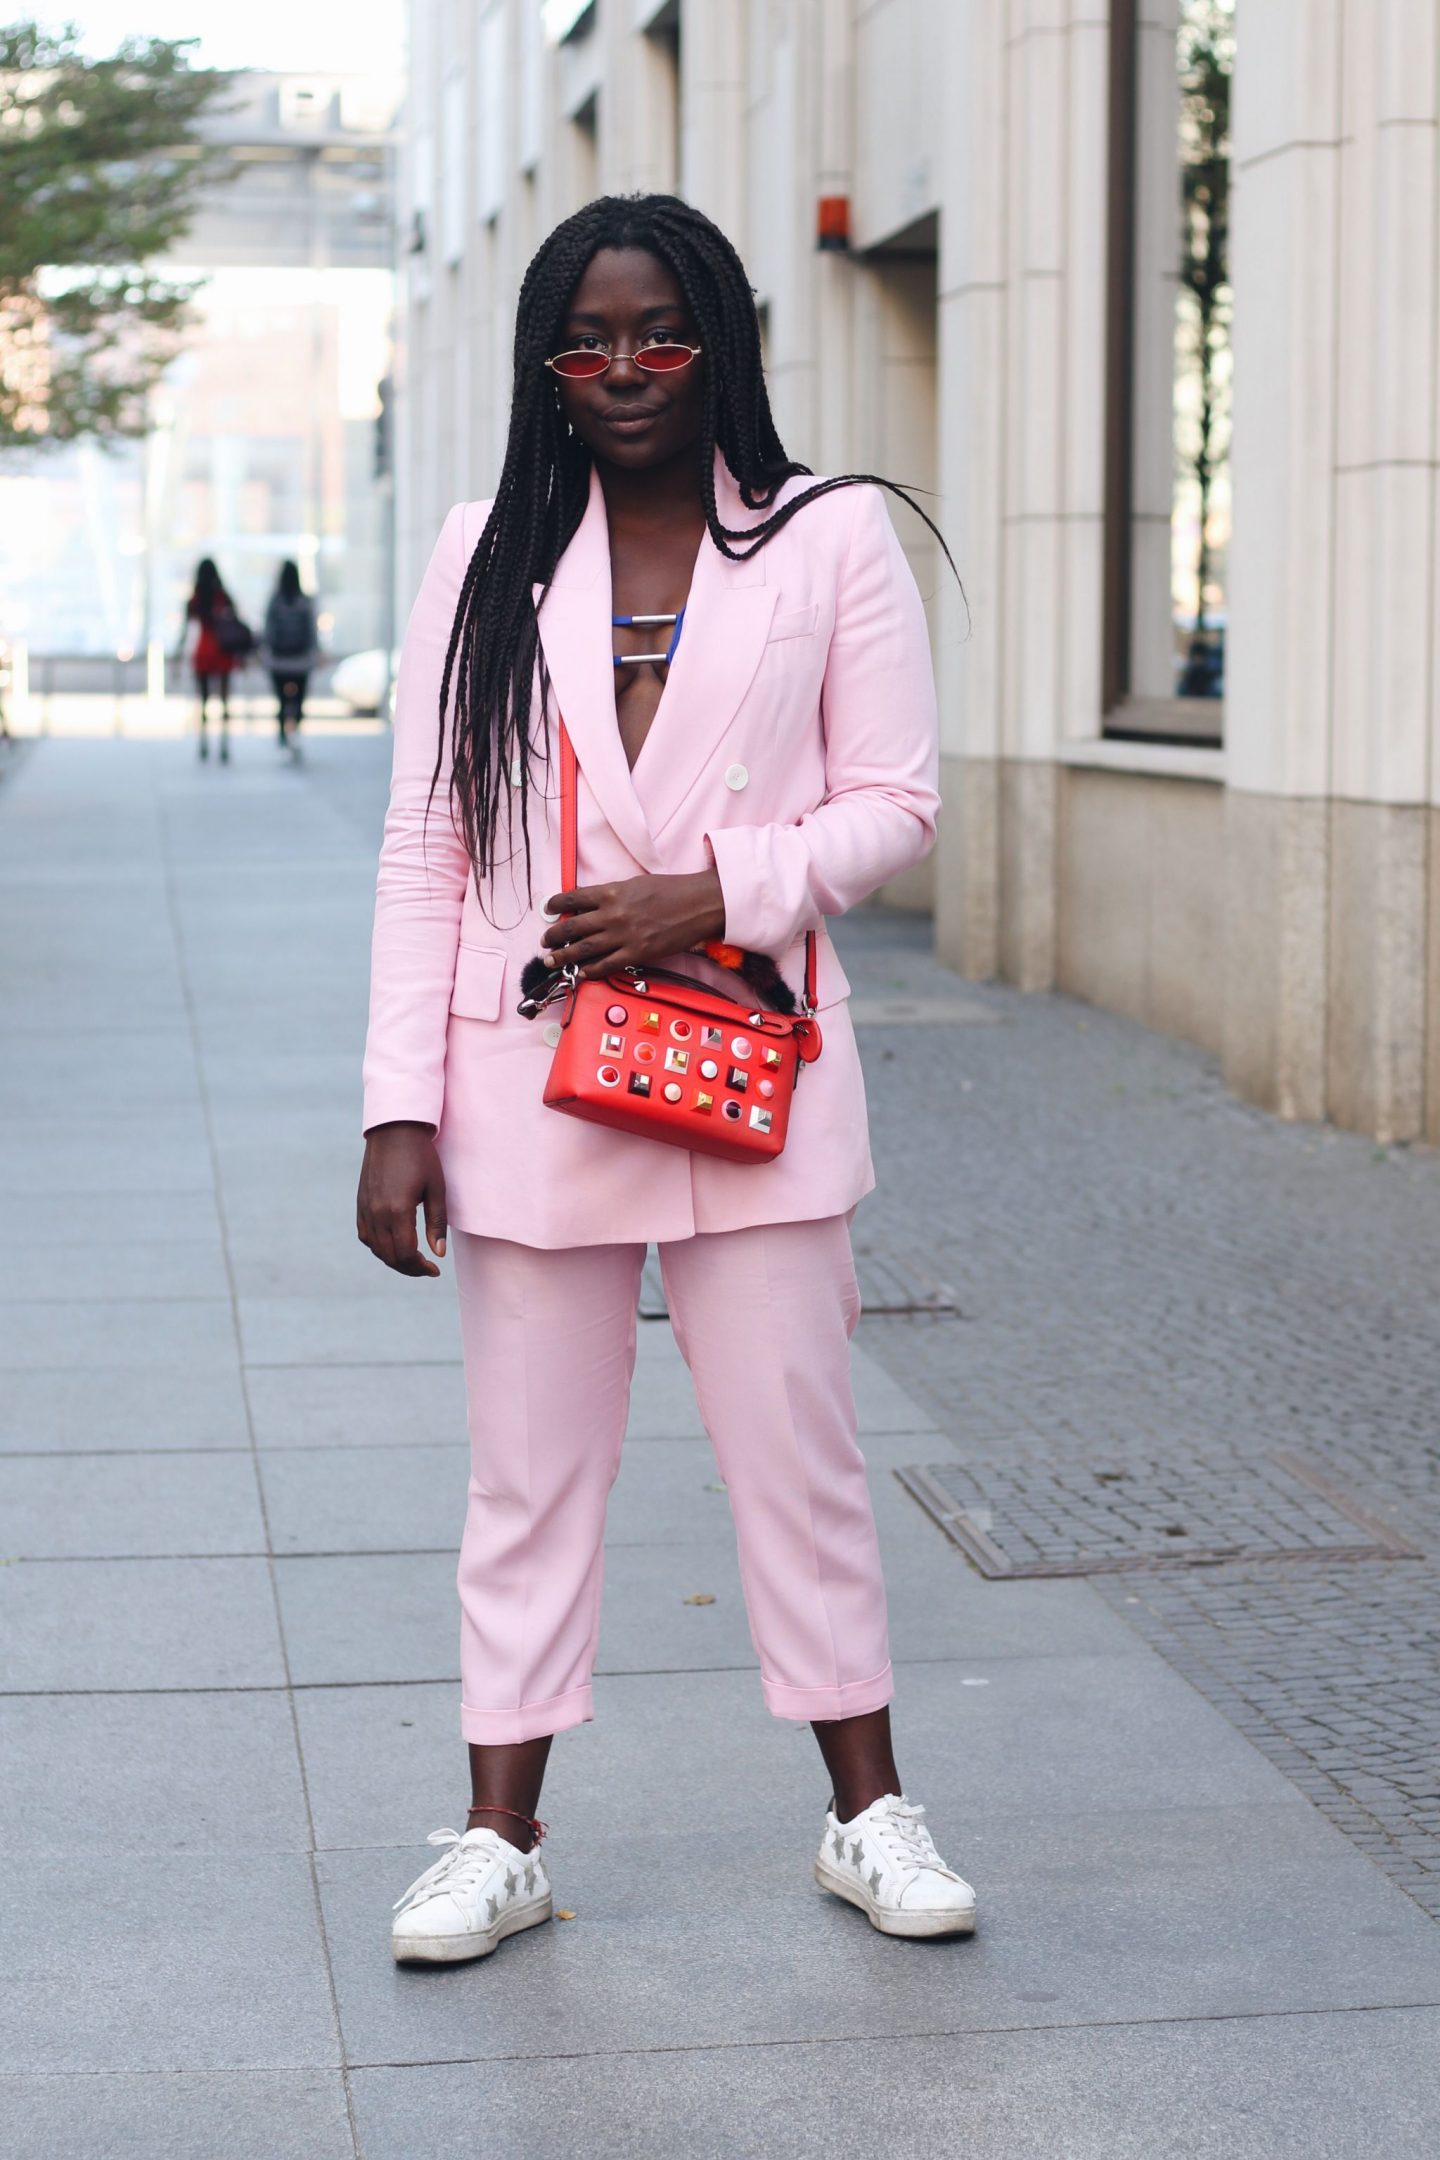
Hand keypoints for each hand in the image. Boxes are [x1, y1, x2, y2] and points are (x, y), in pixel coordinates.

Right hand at [356, 1122, 447, 1277]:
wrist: (394, 1130)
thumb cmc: (421, 1157)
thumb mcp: (436, 1189)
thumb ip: (436, 1223)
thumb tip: (438, 1254)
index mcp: (397, 1210)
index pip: (406, 1254)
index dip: (420, 1268)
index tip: (434, 1270)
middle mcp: (377, 1213)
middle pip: (390, 1256)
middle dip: (409, 1268)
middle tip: (427, 1269)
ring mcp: (366, 1208)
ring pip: (376, 1248)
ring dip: (394, 1260)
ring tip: (413, 1260)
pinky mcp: (361, 1202)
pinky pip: (365, 1235)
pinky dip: (378, 1247)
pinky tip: (392, 1245)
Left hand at [541, 869, 725, 976]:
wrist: (698, 904)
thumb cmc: (671, 890)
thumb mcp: (636, 884)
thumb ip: (613, 894)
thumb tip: (592, 905)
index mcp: (612, 892)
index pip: (573, 898)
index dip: (556, 904)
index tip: (549, 909)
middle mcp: (613, 914)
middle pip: (572, 927)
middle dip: (554, 935)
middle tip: (546, 941)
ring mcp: (623, 936)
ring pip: (583, 949)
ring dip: (564, 956)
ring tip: (552, 960)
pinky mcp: (636, 953)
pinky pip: (606, 965)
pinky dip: (590, 970)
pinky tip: (580, 973)